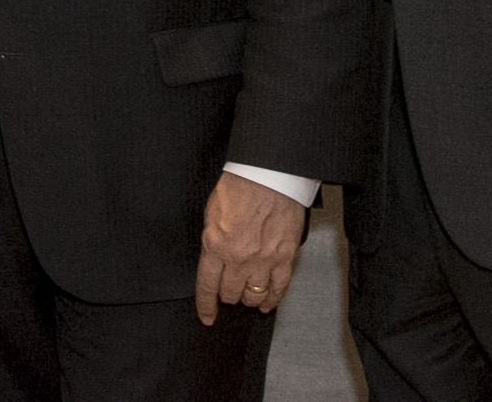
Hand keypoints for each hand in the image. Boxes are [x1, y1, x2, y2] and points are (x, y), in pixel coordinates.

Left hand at [194, 171, 307, 324]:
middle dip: (227, 295)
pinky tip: (267, 304)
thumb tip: (214, 260)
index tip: (207, 316)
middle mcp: (239, 257)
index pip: (207, 285)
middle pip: (231, 293)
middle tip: (228, 292)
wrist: (269, 175)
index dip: (206, 305)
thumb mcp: (212, 213)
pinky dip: (272, 299)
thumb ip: (212, 240)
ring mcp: (264, 259)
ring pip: (254, 295)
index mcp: (216, 244)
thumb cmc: (239, 186)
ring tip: (246, 296)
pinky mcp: (285, 257)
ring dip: (248, 298)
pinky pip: (279, 288)